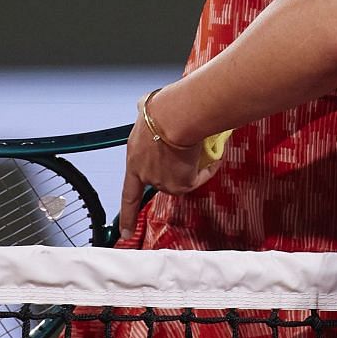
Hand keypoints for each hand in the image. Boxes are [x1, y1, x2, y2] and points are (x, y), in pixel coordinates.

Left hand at [117, 90, 226, 238]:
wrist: (177, 117)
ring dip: (192, 166)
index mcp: (133, 159)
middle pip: (163, 179)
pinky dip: (207, 168)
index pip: (129, 194)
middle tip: (188, 154)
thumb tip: (146, 103)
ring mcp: (162, 182)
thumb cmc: (164, 108)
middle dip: (175, 170)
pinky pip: (199, 178)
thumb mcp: (146, 109)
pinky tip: (211, 155)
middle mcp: (146, 175)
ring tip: (200, 147)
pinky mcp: (181, 184)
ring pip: (183, 178)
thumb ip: (145, 112)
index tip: (125, 234)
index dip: (128, 216)